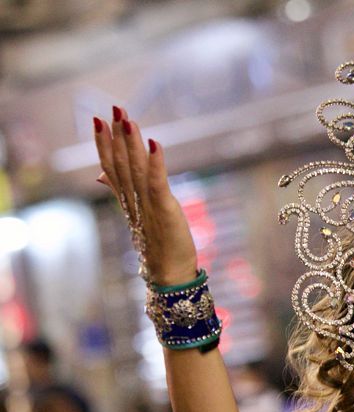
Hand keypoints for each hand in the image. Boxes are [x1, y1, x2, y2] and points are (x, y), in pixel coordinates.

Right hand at [94, 107, 198, 285]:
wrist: (168, 273)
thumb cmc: (157, 244)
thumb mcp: (137, 214)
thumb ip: (119, 191)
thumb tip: (100, 176)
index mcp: (127, 199)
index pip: (111, 166)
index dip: (103, 143)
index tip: (97, 119)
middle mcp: (134, 200)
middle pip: (121, 163)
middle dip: (116, 135)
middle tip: (113, 108)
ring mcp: (148, 205)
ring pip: (136, 168)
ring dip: (132, 143)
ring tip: (128, 119)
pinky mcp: (165, 209)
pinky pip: (157, 182)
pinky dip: (156, 162)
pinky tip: (154, 143)